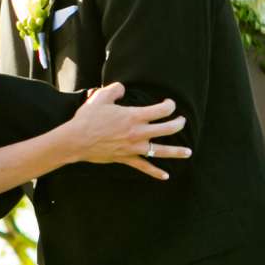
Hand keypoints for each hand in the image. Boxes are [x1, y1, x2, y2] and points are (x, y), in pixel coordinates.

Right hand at [65, 83, 188, 179]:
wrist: (76, 140)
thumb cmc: (88, 118)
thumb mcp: (101, 97)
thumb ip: (115, 90)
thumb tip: (122, 88)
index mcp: (134, 116)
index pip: (161, 110)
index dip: (170, 105)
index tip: (170, 104)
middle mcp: (138, 132)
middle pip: (167, 129)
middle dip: (179, 124)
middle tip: (182, 121)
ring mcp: (134, 147)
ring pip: (161, 151)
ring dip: (177, 151)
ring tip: (188, 152)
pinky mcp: (126, 158)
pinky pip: (144, 167)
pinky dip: (156, 172)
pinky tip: (166, 176)